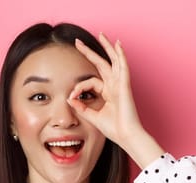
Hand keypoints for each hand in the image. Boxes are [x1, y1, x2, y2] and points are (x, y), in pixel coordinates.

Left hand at [68, 33, 164, 168]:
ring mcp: (120, 84)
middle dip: (91, 52)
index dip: (78, 87)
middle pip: (102, 64)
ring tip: (101, 35)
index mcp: (108, 92)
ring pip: (113, 61)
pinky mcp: (124, 85)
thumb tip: (69, 99)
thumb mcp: (92, 116)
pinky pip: (122, 66)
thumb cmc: (113, 128)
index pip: (89, 82)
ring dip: (107, 47)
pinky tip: (117, 45)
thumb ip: (81, 107)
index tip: (72, 97)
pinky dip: (120, 55)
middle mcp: (114, 86)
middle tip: (78, 42)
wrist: (126, 135)